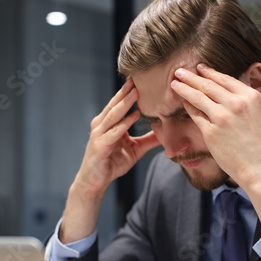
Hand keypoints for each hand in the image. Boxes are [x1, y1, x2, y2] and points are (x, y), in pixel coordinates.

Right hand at [74, 79, 159, 198]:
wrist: (94, 182)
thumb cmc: (111, 163)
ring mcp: (99, 134)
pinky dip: (124, 124)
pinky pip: (114, 132)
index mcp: (108, 123)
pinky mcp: (99, 146)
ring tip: (136, 91)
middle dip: (126, 91)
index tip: (141, 79)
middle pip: (115, 105)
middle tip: (138, 77)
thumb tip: (166, 132)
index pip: (119, 104)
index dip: (129, 92)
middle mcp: (101, 125)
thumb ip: (148, 140)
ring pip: (114, 115)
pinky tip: (134, 116)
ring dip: (125, 103)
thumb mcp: (135, 150)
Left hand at [170, 63, 260, 186]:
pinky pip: (195, 114)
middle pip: (208, 85)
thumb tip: (223, 90)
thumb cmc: (259, 144)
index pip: (225, 79)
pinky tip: (182, 101)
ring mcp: (222, 117)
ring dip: (184, 87)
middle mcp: (236, 103)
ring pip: (198, 96)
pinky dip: (187, 105)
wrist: (260, 167)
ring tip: (175, 83)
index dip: (209, 72)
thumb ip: (242, 100)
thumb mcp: (257, 113)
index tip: (199, 67)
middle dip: (191, 76)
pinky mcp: (211, 131)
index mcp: (250, 96)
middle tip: (179, 71)